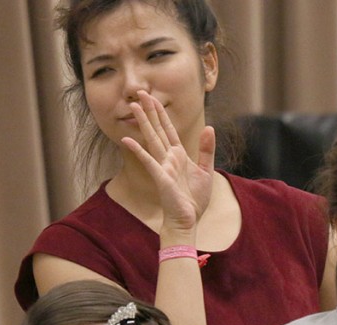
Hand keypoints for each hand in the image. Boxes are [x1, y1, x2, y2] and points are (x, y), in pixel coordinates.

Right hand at [121, 90, 214, 233]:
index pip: (169, 130)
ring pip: (152, 140)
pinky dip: (139, 151)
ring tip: (134, 107)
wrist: (188, 220)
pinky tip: (127, 139)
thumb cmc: (194, 199)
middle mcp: (168, 158)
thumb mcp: (206, 170)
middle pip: (158, 130)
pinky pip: (149, 162)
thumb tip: (209, 128)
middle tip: (140, 93)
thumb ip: (206, 149)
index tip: (154, 98)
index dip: (161, 114)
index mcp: (178, 155)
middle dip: (150, 111)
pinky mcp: (161, 178)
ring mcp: (163, 167)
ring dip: (143, 123)